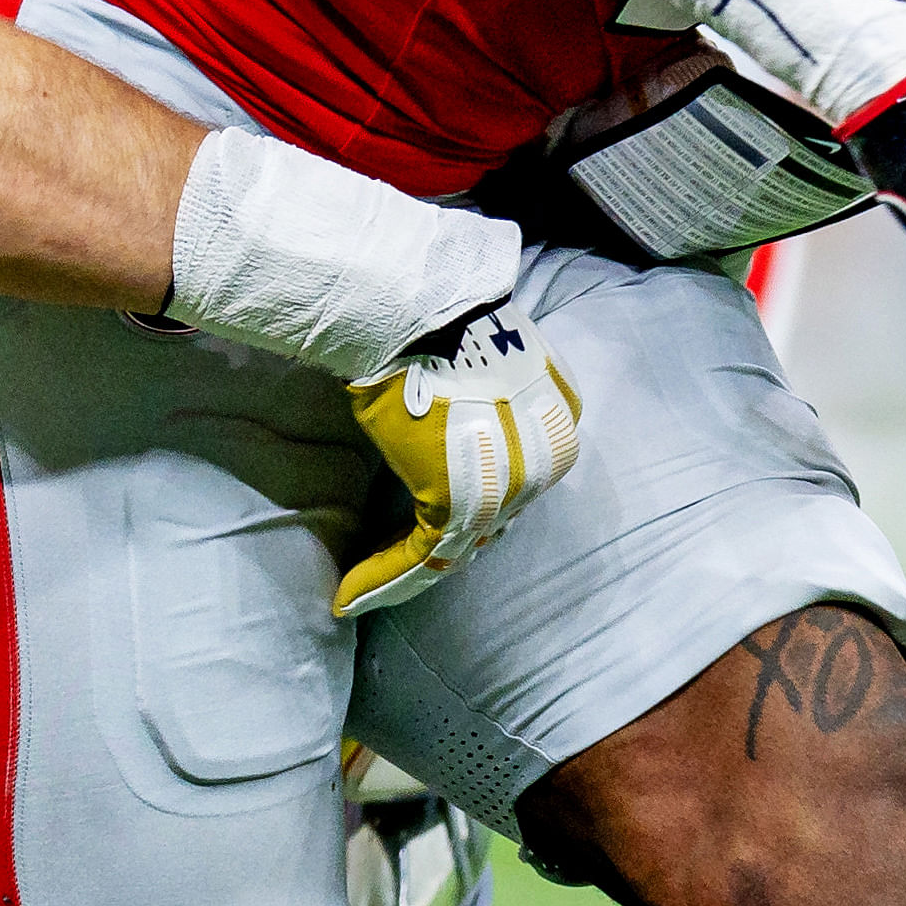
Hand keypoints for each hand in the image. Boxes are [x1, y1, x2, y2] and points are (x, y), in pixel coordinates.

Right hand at [337, 298, 581, 616]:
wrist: (420, 312)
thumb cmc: (434, 326)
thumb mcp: (480, 365)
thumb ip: (481, 407)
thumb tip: (448, 432)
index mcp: (558, 421)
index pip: (513, 477)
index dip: (471, 505)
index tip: (425, 518)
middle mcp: (547, 461)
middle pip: (491, 516)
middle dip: (439, 538)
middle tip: (384, 558)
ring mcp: (510, 485)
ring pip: (455, 545)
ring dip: (399, 569)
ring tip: (356, 589)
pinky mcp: (464, 503)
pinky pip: (420, 554)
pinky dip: (381, 576)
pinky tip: (346, 593)